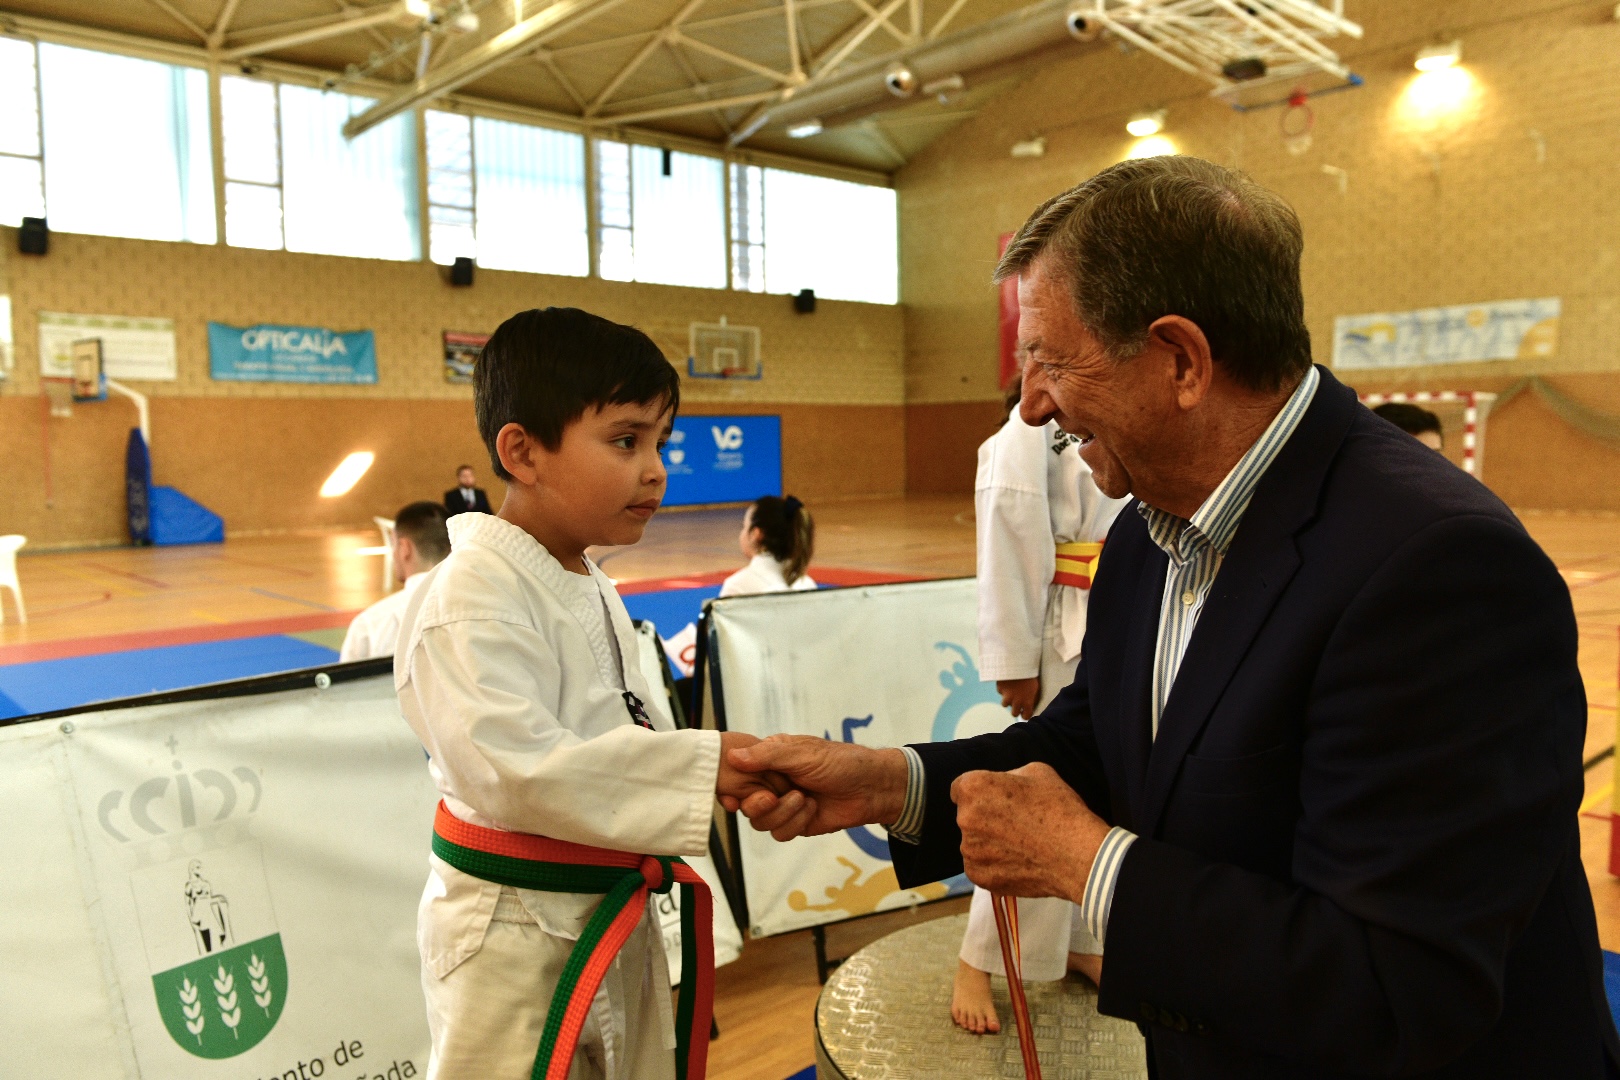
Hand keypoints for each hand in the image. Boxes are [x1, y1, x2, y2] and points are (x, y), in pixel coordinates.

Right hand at [723, 735, 908, 841]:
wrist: (871, 788)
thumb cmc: (840, 762)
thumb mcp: (802, 753)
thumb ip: (767, 756)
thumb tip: (732, 756)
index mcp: (770, 760)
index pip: (738, 774)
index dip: (732, 787)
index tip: (731, 796)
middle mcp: (773, 783)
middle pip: (744, 803)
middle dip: (757, 804)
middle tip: (771, 798)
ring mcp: (783, 805)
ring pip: (760, 822)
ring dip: (782, 813)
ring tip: (803, 799)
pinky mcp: (796, 824)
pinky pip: (780, 833)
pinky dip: (795, 823)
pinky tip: (812, 809)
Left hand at [952, 762, 1110, 900]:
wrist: (1077, 856)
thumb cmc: (1060, 810)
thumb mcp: (1037, 772)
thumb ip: (1009, 776)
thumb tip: (1002, 785)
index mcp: (974, 788)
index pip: (961, 788)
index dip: (979, 793)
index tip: (995, 800)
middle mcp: (965, 819)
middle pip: (968, 815)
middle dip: (986, 817)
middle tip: (1016, 823)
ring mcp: (970, 850)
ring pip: (974, 842)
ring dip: (990, 842)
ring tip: (1022, 844)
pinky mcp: (978, 876)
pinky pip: (980, 865)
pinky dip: (994, 864)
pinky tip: (1019, 860)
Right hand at [997, 677, 1040, 719]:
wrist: (1018, 662)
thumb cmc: (1030, 674)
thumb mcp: (1035, 687)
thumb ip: (1032, 697)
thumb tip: (1031, 704)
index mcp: (1027, 701)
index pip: (1026, 716)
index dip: (1025, 714)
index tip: (1025, 712)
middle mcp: (1016, 701)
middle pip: (1014, 713)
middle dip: (1015, 710)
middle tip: (1017, 705)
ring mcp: (1007, 696)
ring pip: (1005, 704)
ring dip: (1007, 700)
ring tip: (1011, 693)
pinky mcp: (1000, 689)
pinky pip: (1001, 692)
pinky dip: (1003, 689)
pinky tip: (1008, 682)